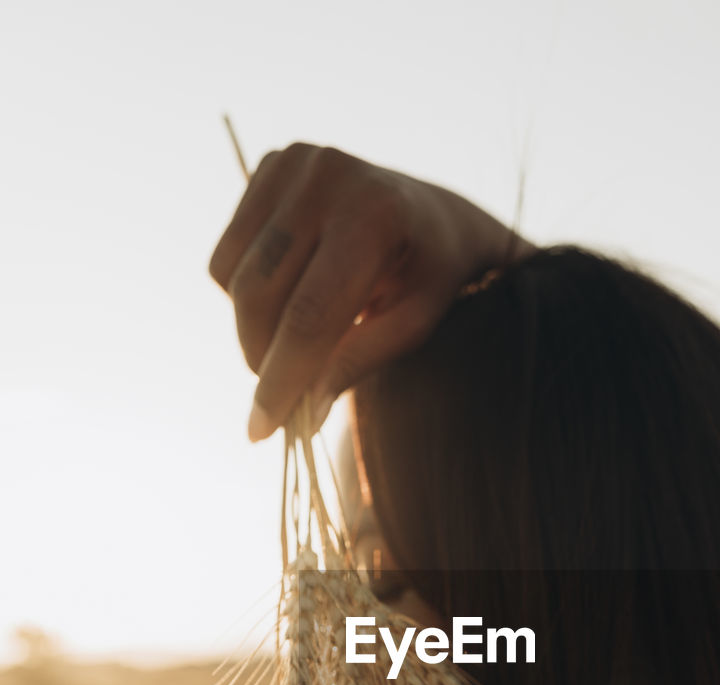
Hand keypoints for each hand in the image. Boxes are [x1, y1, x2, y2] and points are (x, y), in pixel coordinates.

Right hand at [208, 144, 535, 439]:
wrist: (433, 213)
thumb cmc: (430, 276)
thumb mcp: (413, 325)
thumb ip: (357, 362)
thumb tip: (302, 411)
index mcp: (375, 215)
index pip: (309, 315)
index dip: (281, 379)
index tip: (262, 429)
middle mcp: (329, 174)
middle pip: (261, 295)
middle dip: (260, 360)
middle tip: (279, 398)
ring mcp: (294, 162)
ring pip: (233, 278)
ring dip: (250, 329)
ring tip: (293, 344)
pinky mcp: (270, 165)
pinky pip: (226, 257)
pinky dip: (243, 294)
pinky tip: (286, 297)